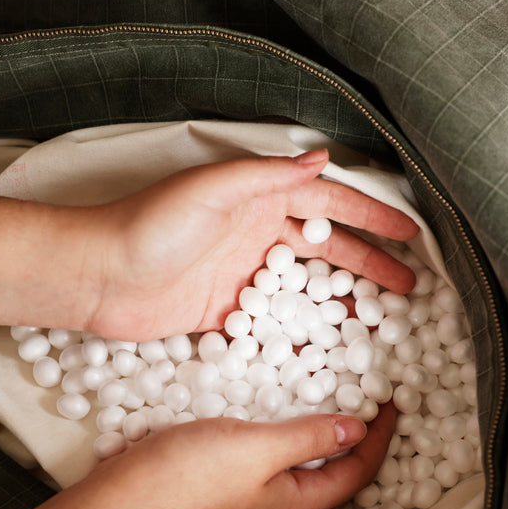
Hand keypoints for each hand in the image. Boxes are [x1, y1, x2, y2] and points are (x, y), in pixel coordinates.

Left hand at [85, 150, 417, 339]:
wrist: (97, 275)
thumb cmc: (148, 225)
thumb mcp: (211, 190)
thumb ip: (266, 176)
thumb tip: (321, 158)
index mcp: (257, 199)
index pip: (327, 204)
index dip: (371, 216)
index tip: (410, 233)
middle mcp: (256, 234)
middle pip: (327, 249)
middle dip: (370, 264)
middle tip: (409, 286)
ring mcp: (243, 275)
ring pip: (306, 288)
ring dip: (343, 302)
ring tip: (381, 319)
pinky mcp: (225, 312)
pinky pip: (275, 324)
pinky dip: (302, 335)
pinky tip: (328, 350)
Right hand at [86, 403, 396, 508]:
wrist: (125, 500)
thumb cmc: (191, 475)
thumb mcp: (260, 447)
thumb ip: (310, 438)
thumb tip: (356, 429)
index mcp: (297, 505)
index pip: (357, 472)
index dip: (380, 437)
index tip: (395, 402)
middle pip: (336, 477)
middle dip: (359, 441)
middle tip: (372, 401)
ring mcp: (252, 504)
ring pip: (304, 470)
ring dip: (324, 439)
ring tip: (334, 402)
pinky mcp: (227, 491)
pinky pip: (274, 464)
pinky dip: (290, 440)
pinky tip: (281, 416)